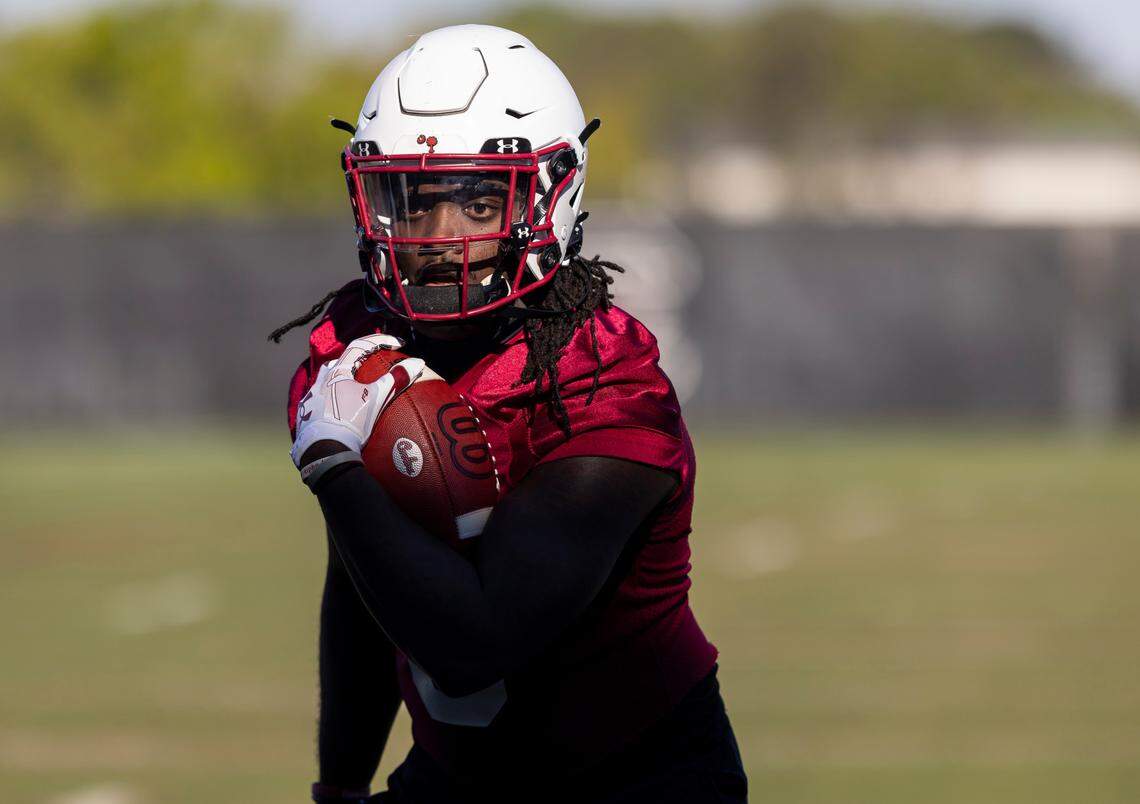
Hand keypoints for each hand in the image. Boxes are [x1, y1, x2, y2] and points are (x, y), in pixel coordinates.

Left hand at [291, 334, 422, 467]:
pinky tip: (337, 409)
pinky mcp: (305, 416)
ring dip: (340, 378)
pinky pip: (318, 401)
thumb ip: (396, 379)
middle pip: (340, 362)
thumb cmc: (351, 422)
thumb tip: (418, 362)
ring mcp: (310, 399)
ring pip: (325, 380)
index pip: (359, 346)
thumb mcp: (377, 399)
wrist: (324, 452)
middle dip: (358, 359)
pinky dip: (330, 399)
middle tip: (373, 364)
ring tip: (352, 386)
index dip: (380, 341)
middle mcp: (321, 381)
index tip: (397, 343)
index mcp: (337, 373)